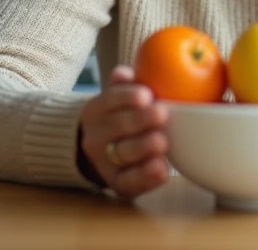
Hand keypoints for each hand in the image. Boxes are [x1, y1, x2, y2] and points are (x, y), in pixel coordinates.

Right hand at [78, 65, 169, 199]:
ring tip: (162, 142)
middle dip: (140, 120)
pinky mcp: (117, 184)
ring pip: (123, 154)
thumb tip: (123, 73)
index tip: (146, 94)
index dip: (127, 96)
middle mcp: (95, 137)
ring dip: (144, 148)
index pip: (110, 99)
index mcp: (96, 110)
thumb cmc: (119, 117)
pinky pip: (129, 183)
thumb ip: (122, 85)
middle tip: (162, 114)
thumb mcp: (116, 98)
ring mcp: (104, 162)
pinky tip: (162, 169)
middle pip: (117, 126)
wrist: (99, 153)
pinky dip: (146, 177)